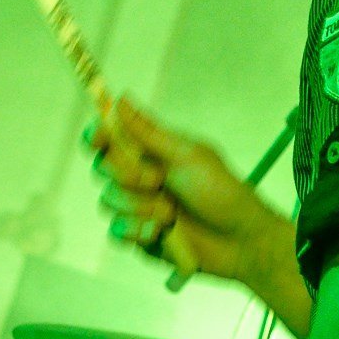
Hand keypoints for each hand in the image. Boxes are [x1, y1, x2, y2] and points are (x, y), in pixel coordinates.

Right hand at [87, 97, 293, 290]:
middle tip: (157, 181)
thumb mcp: (187, 155)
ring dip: (139, 207)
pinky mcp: (138, 236)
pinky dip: (138, 231)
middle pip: (102, 169)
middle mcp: (140, 176)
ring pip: (108, 201)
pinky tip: (161, 233)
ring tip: (171, 214)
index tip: (98, 140)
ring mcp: (137, 207)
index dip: (98, 136)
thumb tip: (121, 98)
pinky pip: (116, 231)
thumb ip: (148, 131)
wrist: (240, 241)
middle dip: (127, 176)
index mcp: (152, 151)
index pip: (110, 138)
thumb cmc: (221, 191)